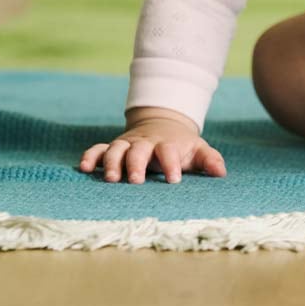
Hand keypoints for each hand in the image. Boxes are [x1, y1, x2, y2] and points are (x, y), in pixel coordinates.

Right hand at [79, 110, 226, 183]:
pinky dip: (90, 156)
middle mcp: (144, 143)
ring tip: (109, 178)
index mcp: (166, 144)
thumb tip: (221, 173)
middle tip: (135, 181)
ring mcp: (126, 144)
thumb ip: (209, 159)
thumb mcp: (197, 149)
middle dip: (136, 165)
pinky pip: (97, 149)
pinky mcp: (112, 147)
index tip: (174, 180)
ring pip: (115, 149)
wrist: (162, 124)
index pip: (169, 152)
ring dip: (111, 162)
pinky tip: (83, 168)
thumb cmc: (181, 145)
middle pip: (138, 150)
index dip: (171, 165)